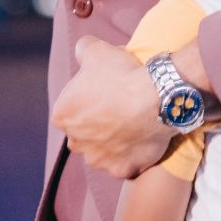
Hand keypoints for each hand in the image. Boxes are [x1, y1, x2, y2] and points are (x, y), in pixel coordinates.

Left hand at [53, 38, 170, 179]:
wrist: (158, 96)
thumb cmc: (124, 73)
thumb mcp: (97, 50)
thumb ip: (83, 49)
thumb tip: (82, 51)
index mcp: (63, 115)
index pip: (72, 109)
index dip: (89, 100)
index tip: (106, 93)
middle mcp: (75, 142)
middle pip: (85, 133)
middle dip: (98, 124)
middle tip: (120, 109)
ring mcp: (99, 160)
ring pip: (103, 151)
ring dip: (114, 142)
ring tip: (133, 125)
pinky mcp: (122, 170)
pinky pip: (125, 164)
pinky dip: (132, 155)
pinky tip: (142, 139)